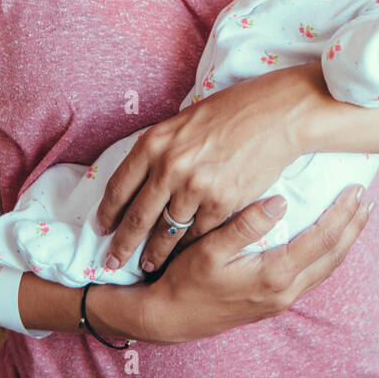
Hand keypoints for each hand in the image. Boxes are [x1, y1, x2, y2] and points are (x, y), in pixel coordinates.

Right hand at [86, 184, 372, 344]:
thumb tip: (279, 202)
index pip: (320, 242)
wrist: (169, 319)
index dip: (342, 215)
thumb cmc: (184, 280)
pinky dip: (328, 254)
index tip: (355, 190)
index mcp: (272, 276)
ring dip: (345, 241)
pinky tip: (330, 239)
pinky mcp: (275, 302)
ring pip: (326, 269)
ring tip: (357, 216)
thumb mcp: (208, 249)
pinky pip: (313, 276)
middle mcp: (284, 292)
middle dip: (353, 226)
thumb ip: (244, 225)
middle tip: (366, 198)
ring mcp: (281, 300)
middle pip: (332, 256)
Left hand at [96, 65, 315, 273]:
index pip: (119, 188)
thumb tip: (143, 178)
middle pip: (136, 217)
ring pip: (167, 231)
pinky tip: (184, 255)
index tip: (102, 229)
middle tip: (114, 262)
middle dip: (123, 245)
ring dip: (156, 252)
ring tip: (149, 264)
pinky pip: (198, 233)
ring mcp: (194, 187)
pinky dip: (190, 246)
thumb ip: (161, 150)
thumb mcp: (183, 123)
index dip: (107, 214)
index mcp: (153, 143)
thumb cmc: (232, 112)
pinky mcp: (221, 203)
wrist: (275, 114)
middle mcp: (168, 167)